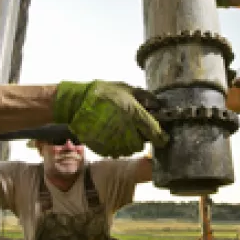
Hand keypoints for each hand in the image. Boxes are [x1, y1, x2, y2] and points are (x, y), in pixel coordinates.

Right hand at [53, 81, 168, 157]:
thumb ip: (144, 96)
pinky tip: (110, 134)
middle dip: (141, 138)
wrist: (77, 103)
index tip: (162, 138)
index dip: (161, 137)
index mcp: (135, 115)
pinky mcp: (104, 148)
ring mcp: (114, 142)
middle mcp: (127, 131)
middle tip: (134, 128)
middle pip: (142, 144)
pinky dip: (115, 145)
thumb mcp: (126, 88)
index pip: (155, 133)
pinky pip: (115, 151)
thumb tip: (157, 103)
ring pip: (129, 149)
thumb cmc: (103, 93)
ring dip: (128, 142)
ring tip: (120, 130)